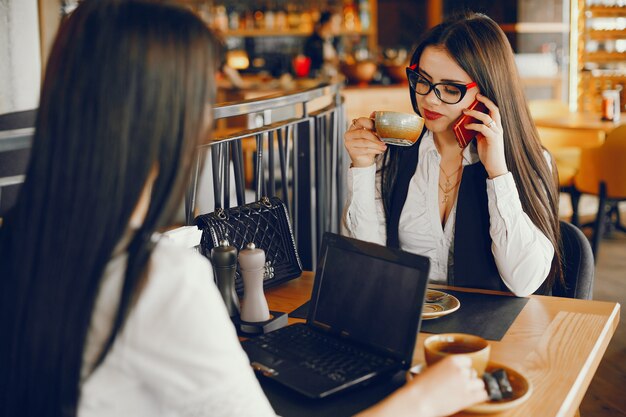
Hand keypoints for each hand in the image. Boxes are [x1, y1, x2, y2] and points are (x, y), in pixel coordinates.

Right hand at [344, 115, 386, 167]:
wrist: (364, 160)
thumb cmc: (368, 145)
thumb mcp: (371, 134)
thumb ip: (372, 124)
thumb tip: (374, 113)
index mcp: (353, 127)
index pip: (361, 121)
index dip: (370, 123)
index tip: (379, 128)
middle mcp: (349, 134)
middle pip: (363, 133)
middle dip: (375, 137)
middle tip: (383, 140)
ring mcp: (349, 143)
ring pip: (364, 142)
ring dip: (376, 145)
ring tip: (384, 146)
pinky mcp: (351, 151)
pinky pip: (364, 150)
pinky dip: (374, 150)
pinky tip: (380, 150)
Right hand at [357, 356, 487, 416]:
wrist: (417, 400)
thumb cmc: (420, 387)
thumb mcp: (432, 370)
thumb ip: (445, 369)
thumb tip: (452, 374)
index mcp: (451, 361)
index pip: (468, 361)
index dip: (464, 368)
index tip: (459, 374)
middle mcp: (460, 370)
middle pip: (473, 372)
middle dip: (468, 379)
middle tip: (458, 385)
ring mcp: (465, 384)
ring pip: (480, 383)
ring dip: (474, 387)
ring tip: (464, 393)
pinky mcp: (468, 398)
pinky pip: (483, 394)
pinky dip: (480, 396)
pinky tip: (472, 398)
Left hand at [463, 94, 507, 177]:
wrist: (495, 166)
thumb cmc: (489, 154)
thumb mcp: (483, 140)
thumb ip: (479, 132)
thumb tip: (471, 125)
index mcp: (497, 127)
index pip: (495, 110)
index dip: (488, 102)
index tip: (479, 97)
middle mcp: (498, 128)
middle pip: (494, 109)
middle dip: (485, 101)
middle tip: (476, 96)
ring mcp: (496, 133)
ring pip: (487, 118)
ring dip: (474, 113)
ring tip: (465, 111)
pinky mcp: (493, 139)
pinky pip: (482, 128)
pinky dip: (474, 126)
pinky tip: (466, 127)